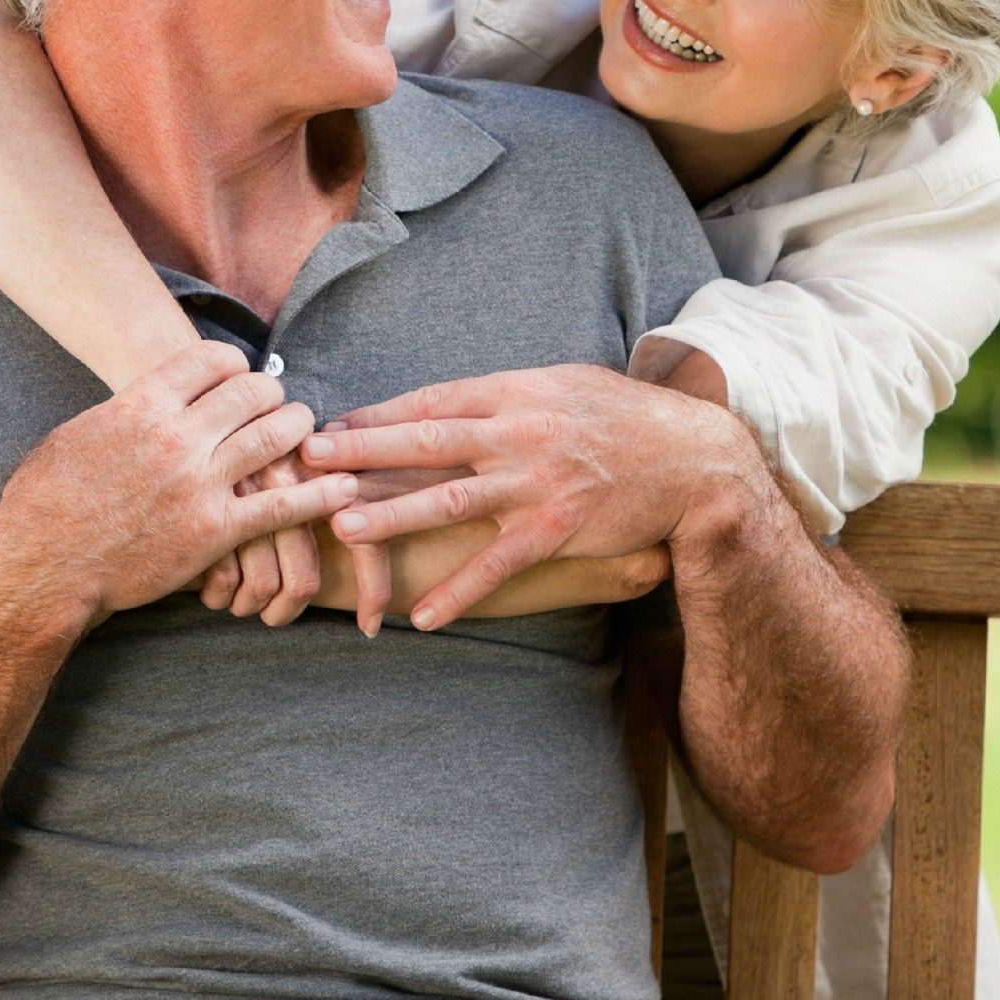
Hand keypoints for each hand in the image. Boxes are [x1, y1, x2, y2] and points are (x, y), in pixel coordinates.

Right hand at [0, 341, 360, 631]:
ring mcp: (200, 484)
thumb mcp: (74, 434)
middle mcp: (177, 436)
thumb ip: (119, 411)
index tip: (239, 373)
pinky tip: (343, 486)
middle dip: (271, 393)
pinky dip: (320, 493)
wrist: (43, 567)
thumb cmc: (44, 503)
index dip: (234, 363)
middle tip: (278, 403)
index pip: (211, 360)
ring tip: (308, 432)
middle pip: (252, 392)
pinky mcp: (216, 531)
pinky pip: (284, 506)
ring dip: (299, 428)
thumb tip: (140, 396)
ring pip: (276, 437)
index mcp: (142, 404)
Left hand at [300, 364, 739, 630]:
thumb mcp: (560, 386)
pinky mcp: (556, 529)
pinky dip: (459, 591)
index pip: (430, 401)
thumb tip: (446, 403)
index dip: (375, 415)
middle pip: (425, 441)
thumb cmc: (621, 418)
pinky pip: (497, 564)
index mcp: (513, 393)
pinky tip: (423, 614)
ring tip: (343, 526)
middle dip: (362, 451)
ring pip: (450, 499)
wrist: (691, 459)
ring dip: (393, 514)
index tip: (327, 422)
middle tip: (308, 458)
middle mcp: (518, 433)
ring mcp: (535, 483)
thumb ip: (503, 396)